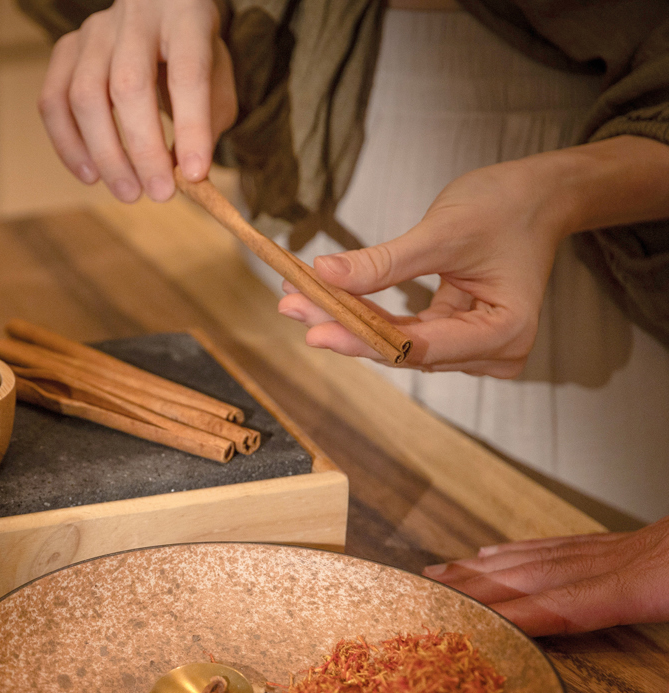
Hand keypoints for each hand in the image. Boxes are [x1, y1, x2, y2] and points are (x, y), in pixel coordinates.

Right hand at [38, 0, 236, 201]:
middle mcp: (135, 15)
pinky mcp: (67, 48)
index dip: (191, 128)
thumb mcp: (218, 80)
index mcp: (184, 17)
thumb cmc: (195, 55)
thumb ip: (208, 123)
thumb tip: (183, 176)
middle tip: (160, 194)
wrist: (160, 10)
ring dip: (105, 155)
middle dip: (144, 150)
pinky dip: (68, 145)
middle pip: (128, 85)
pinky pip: (53, 101)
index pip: (187, 73)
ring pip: (84, 96)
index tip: (194, 175)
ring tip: (129, 192)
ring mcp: (94, 31)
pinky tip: (91, 175)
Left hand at [279, 155, 566, 376]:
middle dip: (347, 328)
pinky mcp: (461, 337)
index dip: (361, 338)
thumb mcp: (442, 230)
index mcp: (504, 332)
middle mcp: (495, 353)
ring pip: (401, 345)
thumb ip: (384, 262)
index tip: (313, 327)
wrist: (540, 197)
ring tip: (300, 301)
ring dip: (352, 322)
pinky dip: (371, 315)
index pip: (417, 346)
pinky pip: (408, 332)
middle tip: (293, 308)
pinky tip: (331, 300)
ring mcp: (477, 349)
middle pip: (404, 351)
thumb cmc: (506, 206)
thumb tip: (325, 274)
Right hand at [421, 516, 668, 635]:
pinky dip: (527, 549)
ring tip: (448, 571)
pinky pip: (569, 543)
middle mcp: (630, 559)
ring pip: (547, 554)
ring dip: (493, 566)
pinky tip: (499, 552)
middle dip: (480, 584)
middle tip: (429, 591)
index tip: (466, 626)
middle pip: (541, 573)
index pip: (569, 604)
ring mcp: (631, 546)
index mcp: (651, 584)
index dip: (515, 615)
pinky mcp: (636, 541)